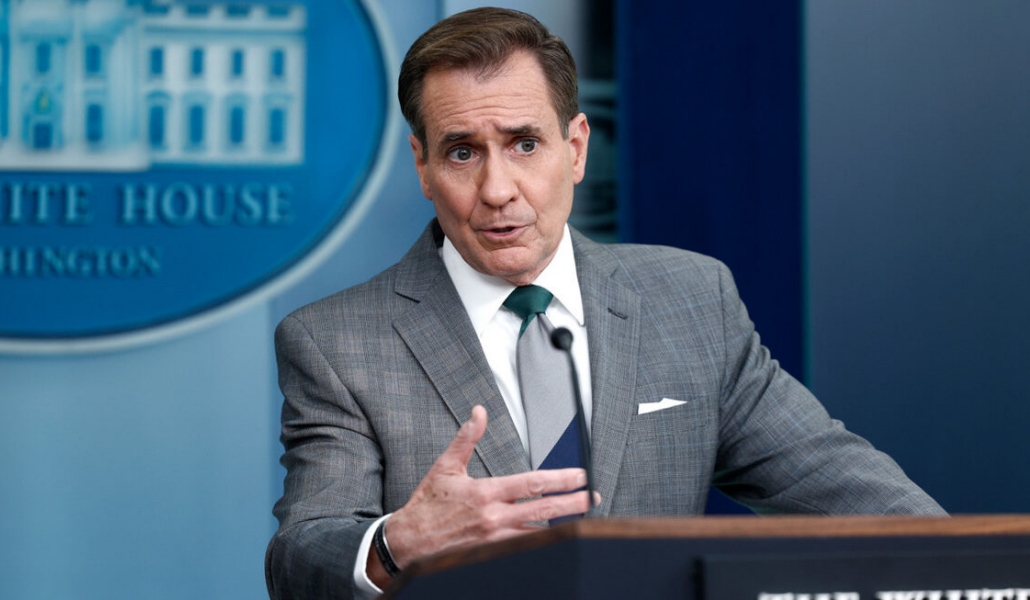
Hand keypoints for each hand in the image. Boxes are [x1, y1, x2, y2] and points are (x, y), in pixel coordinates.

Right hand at [367, 405, 593, 585]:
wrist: (408, 543)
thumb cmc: (427, 505)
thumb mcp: (445, 467)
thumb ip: (466, 439)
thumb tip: (478, 413)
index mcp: (485, 493)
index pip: (532, 484)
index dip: (560, 479)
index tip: (580, 476)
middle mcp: (494, 518)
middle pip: (544, 510)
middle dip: (573, 503)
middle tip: (592, 497)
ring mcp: (495, 540)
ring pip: (538, 532)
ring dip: (562, 524)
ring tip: (582, 517)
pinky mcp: (491, 555)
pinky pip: (523, 547)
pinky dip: (540, 540)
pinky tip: (555, 536)